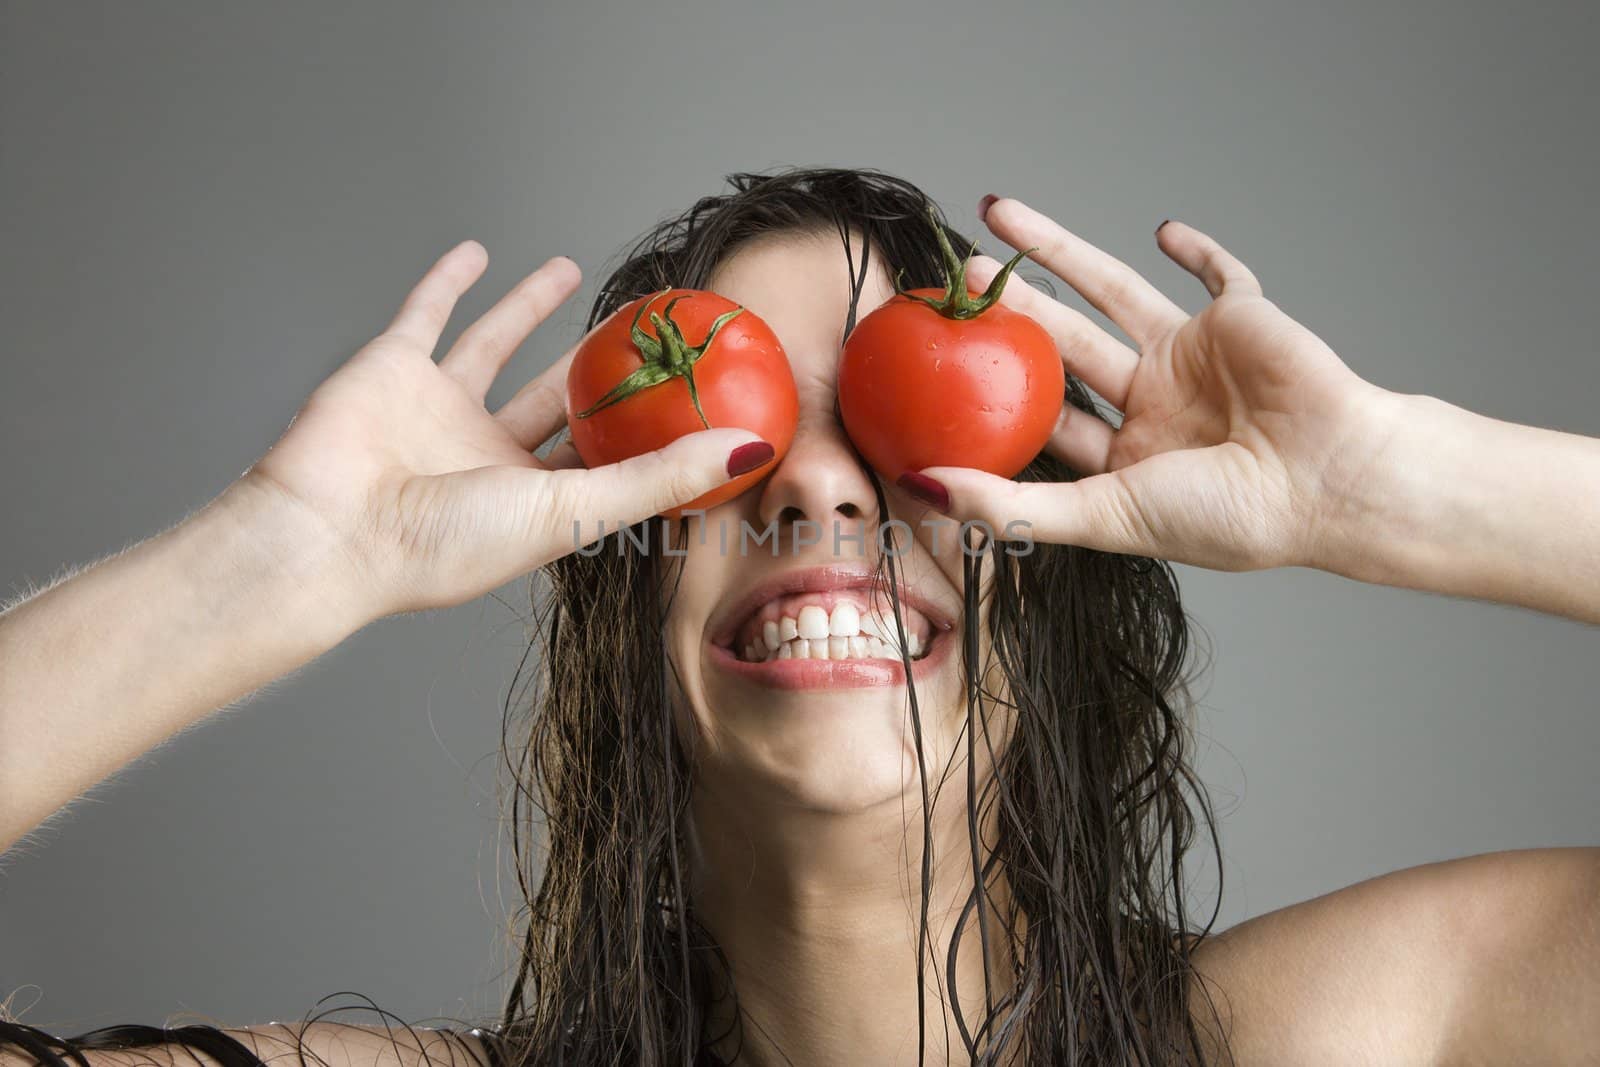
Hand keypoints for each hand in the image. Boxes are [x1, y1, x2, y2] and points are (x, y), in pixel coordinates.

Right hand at [238, 240, 766, 619]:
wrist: (329, 534)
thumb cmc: (446, 544)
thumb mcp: (573, 510)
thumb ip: (660, 476)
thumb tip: (753, 450)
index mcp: (533, 498)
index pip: (606, 458)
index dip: (651, 430)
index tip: (699, 395)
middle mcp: (488, 455)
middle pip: (560, 397)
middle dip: (600, 364)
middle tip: (644, 325)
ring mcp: (438, 410)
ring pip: (497, 346)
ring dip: (532, 308)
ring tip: (574, 272)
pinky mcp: (392, 369)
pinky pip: (425, 313)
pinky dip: (449, 281)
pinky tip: (479, 251)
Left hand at [919, 197, 1399, 571]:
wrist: (1335, 483)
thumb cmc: (1231, 516)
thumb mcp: (1107, 517)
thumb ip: (1014, 505)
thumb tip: (922, 487)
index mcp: (1124, 460)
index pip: (1042, 420)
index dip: (989, 395)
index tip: (933, 366)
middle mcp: (1154, 406)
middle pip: (1062, 343)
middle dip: (1008, 309)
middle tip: (955, 277)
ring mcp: (1194, 358)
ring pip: (1111, 292)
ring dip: (1057, 253)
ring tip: (997, 220)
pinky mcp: (1239, 319)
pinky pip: (1219, 272)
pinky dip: (1195, 250)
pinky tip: (1162, 230)